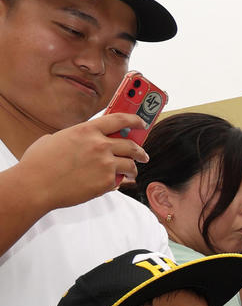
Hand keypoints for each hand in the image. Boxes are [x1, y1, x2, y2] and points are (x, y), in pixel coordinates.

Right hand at [14, 113, 147, 209]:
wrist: (35, 186)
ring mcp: (105, 163)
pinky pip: (120, 180)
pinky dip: (119, 181)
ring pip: (131, 164)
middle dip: (140, 150)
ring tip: (132, 171)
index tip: (141, 123)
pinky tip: (116, 183)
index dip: (134, 120)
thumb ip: (74, 137)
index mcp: (87, 130)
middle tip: (142, 154)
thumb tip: (81, 141)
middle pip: (131, 144)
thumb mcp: (55, 139)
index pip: (120, 119)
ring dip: (133, 168)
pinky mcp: (106, 181)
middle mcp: (100, 144)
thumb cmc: (38, 163)